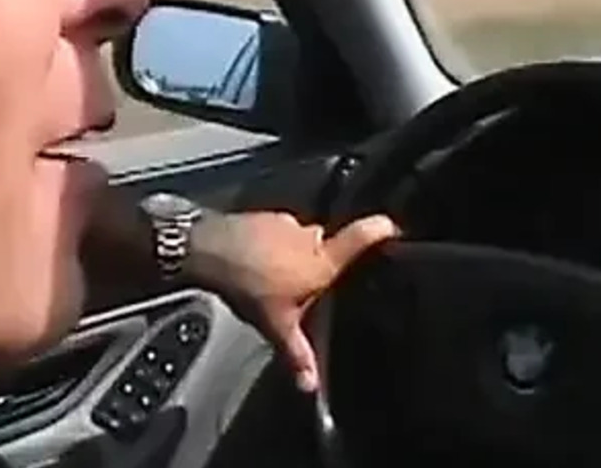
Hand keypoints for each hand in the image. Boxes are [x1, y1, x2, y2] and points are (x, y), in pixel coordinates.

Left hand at [188, 211, 399, 392]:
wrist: (208, 250)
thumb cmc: (247, 284)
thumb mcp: (275, 325)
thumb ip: (297, 354)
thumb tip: (311, 383)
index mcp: (321, 262)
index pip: (360, 239)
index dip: (380, 230)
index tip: (392, 226)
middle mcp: (309, 237)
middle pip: (327, 245)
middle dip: (320, 262)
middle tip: (306, 284)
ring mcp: (285, 223)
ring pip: (300, 238)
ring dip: (293, 253)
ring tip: (276, 277)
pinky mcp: (263, 217)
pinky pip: (277, 230)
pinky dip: (272, 244)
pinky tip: (257, 263)